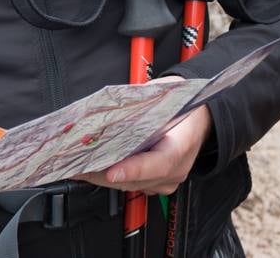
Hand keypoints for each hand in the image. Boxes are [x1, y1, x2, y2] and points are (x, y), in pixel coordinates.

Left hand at [79, 83, 211, 194]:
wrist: (202, 117)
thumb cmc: (185, 103)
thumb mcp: (167, 94)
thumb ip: (143, 102)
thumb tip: (113, 106)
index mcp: (181, 145)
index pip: (159, 164)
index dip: (133, 169)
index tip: (111, 171)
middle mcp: (176, 170)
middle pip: (138, 179)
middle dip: (104, 174)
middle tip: (78, 166)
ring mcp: (168, 181)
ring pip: (131, 186)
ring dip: (103, 178)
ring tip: (78, 167)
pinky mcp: (158, 184)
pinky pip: (132, 185)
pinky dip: (112, 178)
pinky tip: (93, 169)